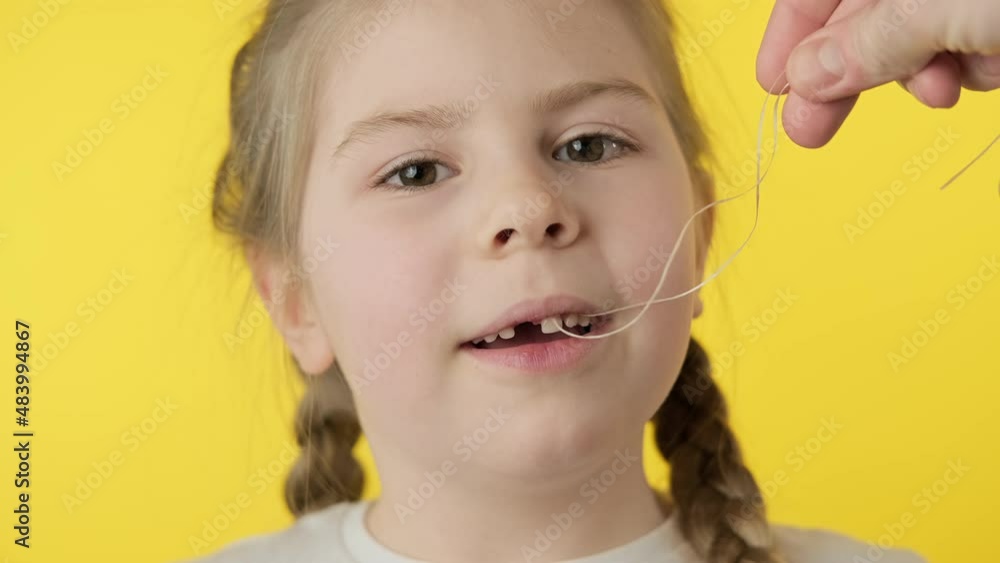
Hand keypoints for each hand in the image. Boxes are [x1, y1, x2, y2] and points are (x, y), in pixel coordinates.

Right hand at [756, 0, 999, 147]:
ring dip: (920, 76)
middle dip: (847, 75)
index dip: (789, 32)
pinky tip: (992, 64)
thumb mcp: (939, 5)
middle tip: (809, 128)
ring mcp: (961, 0)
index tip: (771, 83)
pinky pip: (961, 55)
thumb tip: (805, 74)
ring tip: (941, 89)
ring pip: (913, 45)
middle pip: (859, 21)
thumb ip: (871, 40)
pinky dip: (969, 70)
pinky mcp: (994, 25)